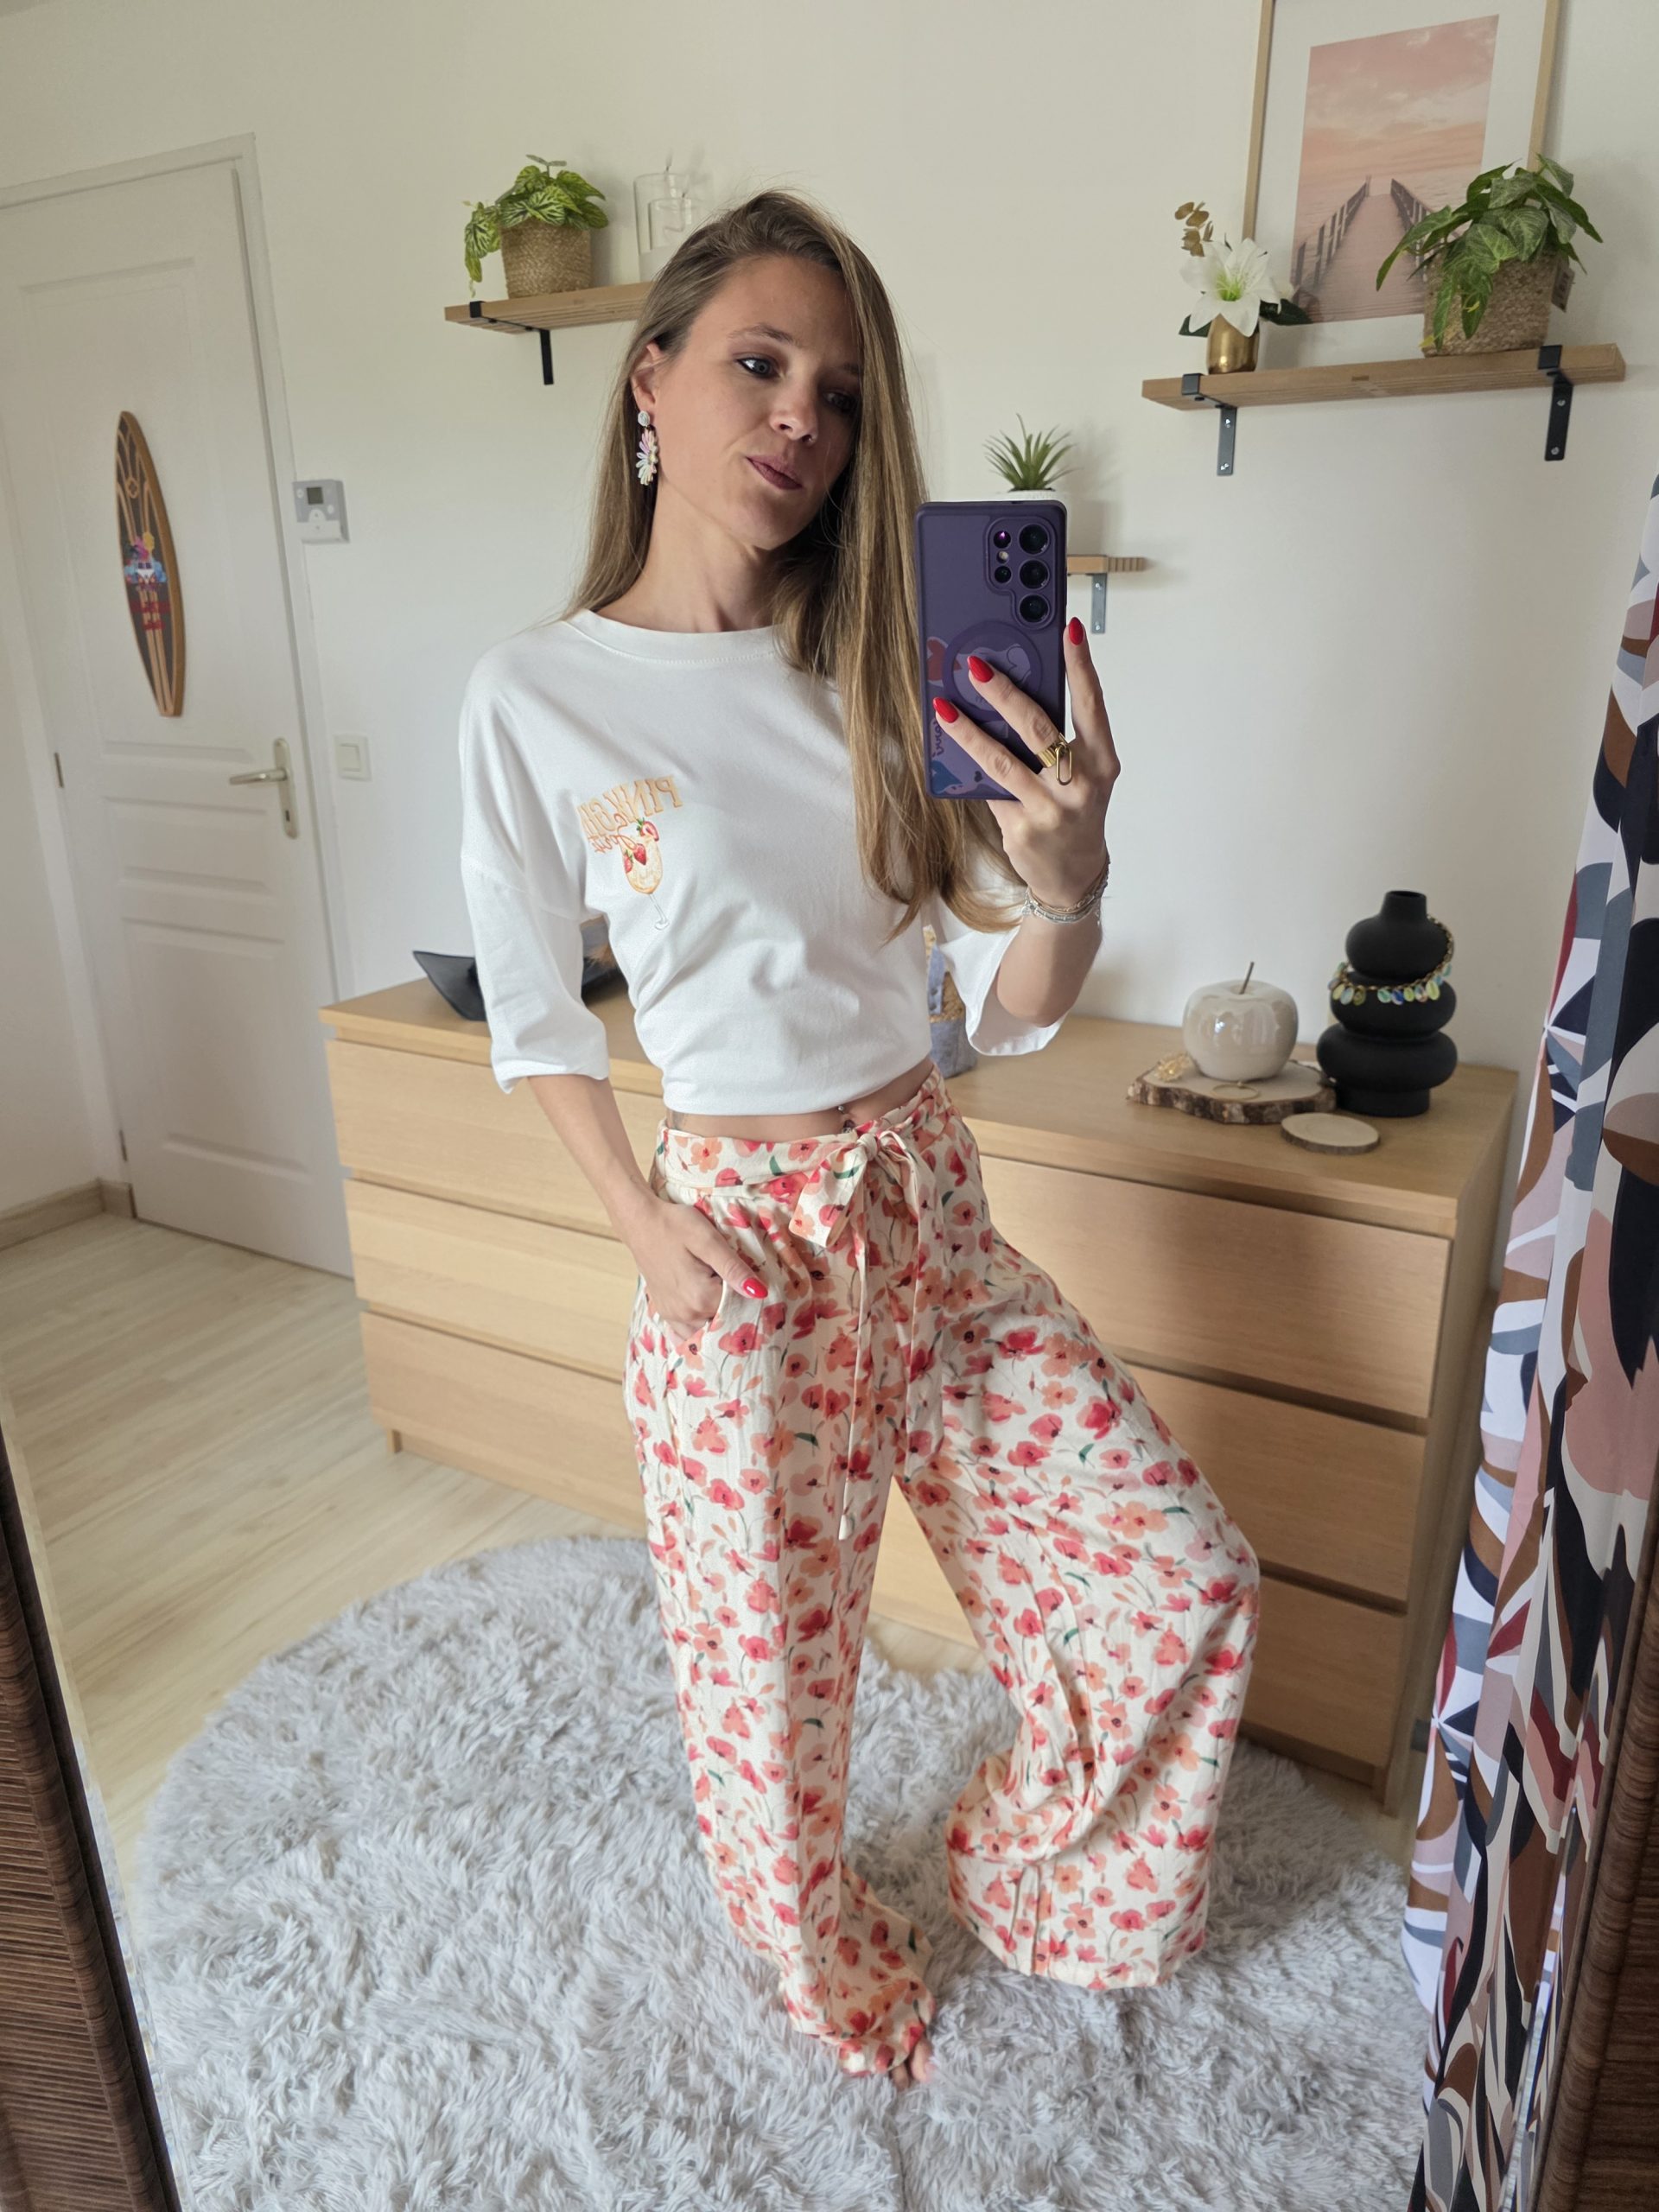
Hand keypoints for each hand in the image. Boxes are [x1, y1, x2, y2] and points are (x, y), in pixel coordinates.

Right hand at [634, 1195, 766, 1344]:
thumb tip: (761, 1293)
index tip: (752, 1279)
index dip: (750, 1295)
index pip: (740, 1308)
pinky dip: (701, 1326)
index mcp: (700, 1297)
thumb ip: (733, 1269)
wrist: (641, 1222)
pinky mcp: (666, 1312)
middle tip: (738, 1283)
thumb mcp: (708, 1240)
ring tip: (724, 1294)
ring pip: (708, 1330)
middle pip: (725, 1322)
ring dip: (719, 1319)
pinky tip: (707, 1310)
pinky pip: (688, 1332)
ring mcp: (673, 1316)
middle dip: (737, 1309)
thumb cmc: (675, 1225)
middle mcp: (686, 1313)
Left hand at [934, 617, 1118, 907]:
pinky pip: (989, 789)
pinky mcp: (1022, 828)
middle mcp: (1081, 784)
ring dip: (968, 731)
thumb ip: (1059, 742)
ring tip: (944, 707)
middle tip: (977, 667)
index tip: (1069, 629)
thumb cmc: (1077, 814)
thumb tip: (1011, 699)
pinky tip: (947, 748)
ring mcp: (1050, 809)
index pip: (1093, 704)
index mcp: (1103, 762)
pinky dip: (968, 768)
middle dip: (1004, 693)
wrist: (1073, 876)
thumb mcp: (1083, 777)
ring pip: (1001, 760)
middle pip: (1037, 728)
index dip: (1081, 665)